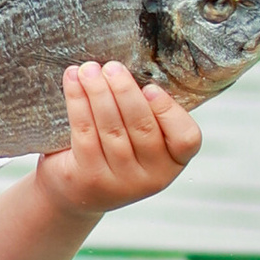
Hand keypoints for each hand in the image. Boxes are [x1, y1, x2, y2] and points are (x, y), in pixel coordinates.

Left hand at [34, 61, 202, 214]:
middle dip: (126, 91)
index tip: (150, 87)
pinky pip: (85, 133)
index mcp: (172, 163)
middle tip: (112, 67)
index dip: (169, 111)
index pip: (186, 139)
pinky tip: (73, 82)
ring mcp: (120, 182)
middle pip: (143, 128)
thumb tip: (135, 66)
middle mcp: (151, 177)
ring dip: (98, 92)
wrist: (77, 193)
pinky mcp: (89, 178)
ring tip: (89, 69)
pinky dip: (78, 102)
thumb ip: (147, 113)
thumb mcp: (140, 140)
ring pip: (112, 128)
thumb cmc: (113, 153)